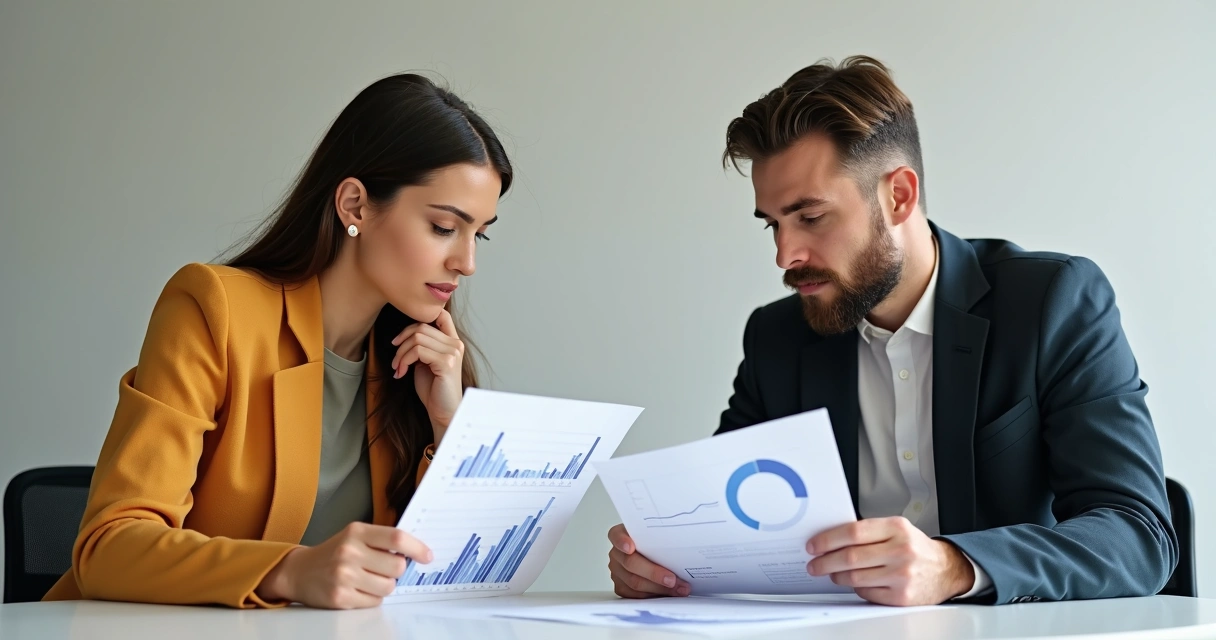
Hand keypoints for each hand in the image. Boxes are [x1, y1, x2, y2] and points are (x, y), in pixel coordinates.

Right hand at [256, 522, 431, 608]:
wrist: (299, 571)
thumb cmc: (333, 552)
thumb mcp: (354, 536)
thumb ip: (381, 540)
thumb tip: (415, 551)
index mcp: (357, 532)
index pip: (396, 537)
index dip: (417, 548)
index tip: (427, 556)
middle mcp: (350, 552)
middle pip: (397, 567)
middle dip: (396, 570)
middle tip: (384, 568)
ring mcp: (344, 576)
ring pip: (388, 587)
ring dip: (385, 585)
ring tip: (369, 579)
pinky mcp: (340, 597)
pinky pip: (374, 601)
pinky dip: (372, 597)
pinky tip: (358, 589)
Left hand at [390, 309, 464, 440]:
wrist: (444, 412)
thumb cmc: (434, 390)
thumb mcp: (426, 363)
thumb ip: (422, 346)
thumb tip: (406, 336)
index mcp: (453, 342)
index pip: (441, 315)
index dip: (419, 318)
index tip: (401, 338)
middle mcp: (455, 344)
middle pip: (421, 326)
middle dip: (402, 341)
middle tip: (395, 360)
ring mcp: (452, 352)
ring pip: (417, 338)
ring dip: (401, 353)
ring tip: (398, 368)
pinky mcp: (446, 362)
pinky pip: (417, 351)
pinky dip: (404, 361)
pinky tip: (401, 373)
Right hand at [607, 523, 690, 597]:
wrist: (656, 554)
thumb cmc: (658, 543)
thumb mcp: (659, 535)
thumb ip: (663, 538)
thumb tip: (681, 544)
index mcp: (622, 535)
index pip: (617, 535)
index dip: (622, 542)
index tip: (630, 547)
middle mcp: (617, 554)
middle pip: (630, 563)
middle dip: (653, 573)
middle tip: (672, 579)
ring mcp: (618, 571)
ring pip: (635, 582)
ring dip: (659, 587)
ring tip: (679, 588)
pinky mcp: (622, 587)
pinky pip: (636, 595)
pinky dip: (654, 595)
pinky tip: (669, 594)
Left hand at [806, 517, 973, 605]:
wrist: (946, 569)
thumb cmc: (915, 547)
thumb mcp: (896, 529)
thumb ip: (869, 532)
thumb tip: (831, 539)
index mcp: (896, 528)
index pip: (853, 532)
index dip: (828, 539)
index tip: (814, 545)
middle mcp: (900, 550)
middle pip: (850, 556)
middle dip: (825, 561)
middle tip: (814, 564)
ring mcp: (901, 575)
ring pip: (855, 577)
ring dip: (837, 576)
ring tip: (832, 573)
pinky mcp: (901, 596)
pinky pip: (866, 592)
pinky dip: (856, 587)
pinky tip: (854, 582)